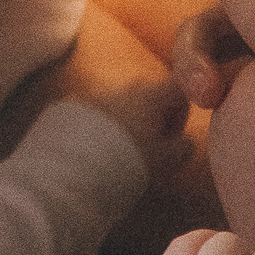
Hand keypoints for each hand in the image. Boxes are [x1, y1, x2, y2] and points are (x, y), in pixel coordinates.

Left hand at [0, 2, 191, 181]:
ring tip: (115, 156)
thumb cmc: (128, 162)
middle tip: (144, 153)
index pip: (180, 90)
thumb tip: (185, 142)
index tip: (171, 140)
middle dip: (151, 121)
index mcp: (151, 94)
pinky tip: (92, 153)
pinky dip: (97, 128)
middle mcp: (123, 87)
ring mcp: (95, 95)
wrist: (72, 167)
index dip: (182, 115)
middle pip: (148, 98)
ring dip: (124, 125)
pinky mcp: (70, 107)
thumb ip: (183, 148)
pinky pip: (92, 114)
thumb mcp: (166, 161)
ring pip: (119, 106)